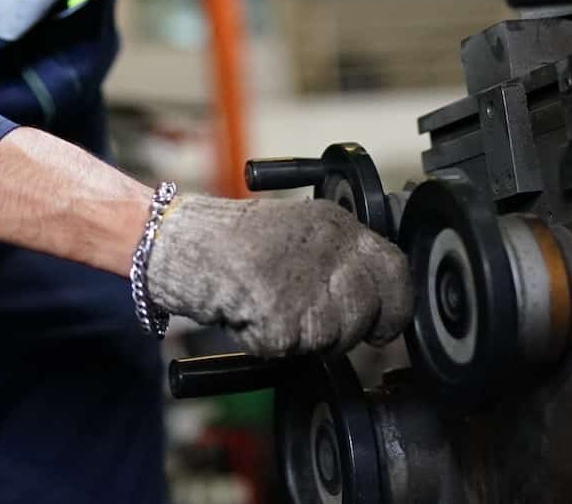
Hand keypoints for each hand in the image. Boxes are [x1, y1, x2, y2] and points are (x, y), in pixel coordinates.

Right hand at [144, 194, 411, 357]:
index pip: (394, 268)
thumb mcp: (296, 228)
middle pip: (368, 311)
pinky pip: (289, 349)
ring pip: (334, 337)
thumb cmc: (228, 240)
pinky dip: (266, 343)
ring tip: (271, 309)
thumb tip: (377, 297)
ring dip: (304, 338)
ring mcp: (303, 280)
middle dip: (348, 330)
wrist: (175, 241)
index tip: (385, 324)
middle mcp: (325, 246)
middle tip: (313, 324)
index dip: (396, 305)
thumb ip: (337, 256)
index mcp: (334, 222)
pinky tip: (247, 315)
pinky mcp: (277, 314)